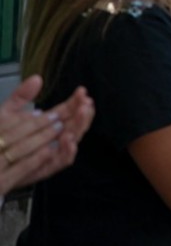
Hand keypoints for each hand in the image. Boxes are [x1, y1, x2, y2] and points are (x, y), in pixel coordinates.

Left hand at [0, 76, 94, 195]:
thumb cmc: (1, 138)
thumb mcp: (7, 114)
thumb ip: (21, 97)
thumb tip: (37, 78)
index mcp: (49, 124)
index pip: (68, 111)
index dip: (76, 101)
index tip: (82, 91)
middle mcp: (55, 138)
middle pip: (75, 124)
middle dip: (83, 113)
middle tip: (86, 103)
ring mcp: (53, 153)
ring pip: (73, 140)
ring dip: (80, 127)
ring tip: (82, 115)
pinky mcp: (47, 167)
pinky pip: (63, 160)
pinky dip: (68, 150)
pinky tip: (69, 139)